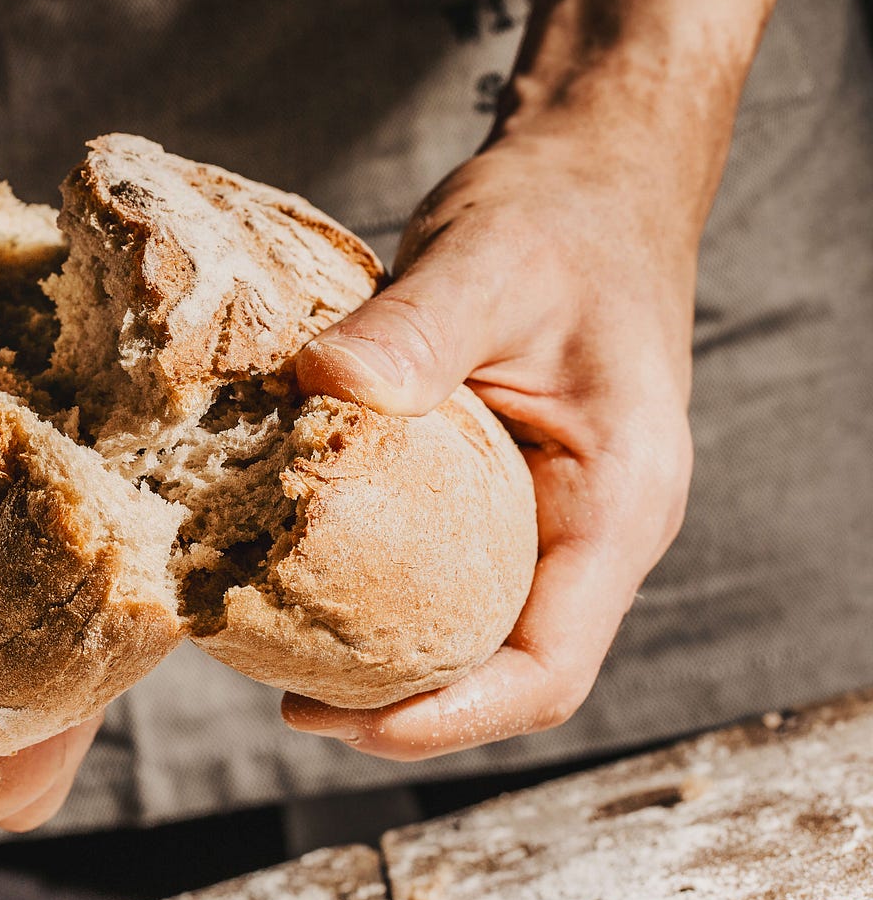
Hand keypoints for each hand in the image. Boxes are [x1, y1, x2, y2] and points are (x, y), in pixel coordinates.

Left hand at [284, 133, 694, 758]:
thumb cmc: (562, 219)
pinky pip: (446, 568)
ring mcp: (547, 513)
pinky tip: (301, 572)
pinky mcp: (502, 487)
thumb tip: (319, 388)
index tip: (341, 721)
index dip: (448, 718)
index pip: (548, 667)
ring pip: (473, 627)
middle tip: (287, 701)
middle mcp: (589, 528)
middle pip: (502, 669)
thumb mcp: (491, 263)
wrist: (590, 178)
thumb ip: (417, 329)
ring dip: (386, 657)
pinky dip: (380, 589)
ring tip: (280, 654)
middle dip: (400, 705)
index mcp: (617, 502)